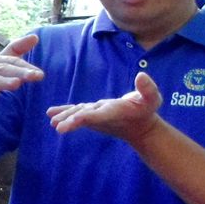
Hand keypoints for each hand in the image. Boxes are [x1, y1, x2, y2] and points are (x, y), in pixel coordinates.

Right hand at [0, 34, 43, 118]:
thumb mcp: (0, 70)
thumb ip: (15, 55)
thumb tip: (35, 36)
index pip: (12, 61)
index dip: (26, 66)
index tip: (40, 73)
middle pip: (3, 69)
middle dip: (20, 72)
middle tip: (36, 76)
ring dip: (1, 80)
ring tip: (16, 84)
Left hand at [47, 71, 162, 142]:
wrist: (141, 127)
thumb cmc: (147, 110)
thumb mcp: (153, 99)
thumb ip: (148, 89)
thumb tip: (141, 76)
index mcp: (115, 111)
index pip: (99, 114)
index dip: (87, 116)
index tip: (76, 119)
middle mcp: (102, 115)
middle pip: (84, 118)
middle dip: (71, 121)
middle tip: (57, 127)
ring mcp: (96, 116)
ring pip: (78, 115)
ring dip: (65, 117)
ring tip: (52, 121)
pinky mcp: (92, 114)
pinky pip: (77, 112)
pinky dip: (65, 112)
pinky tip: (51, 114)